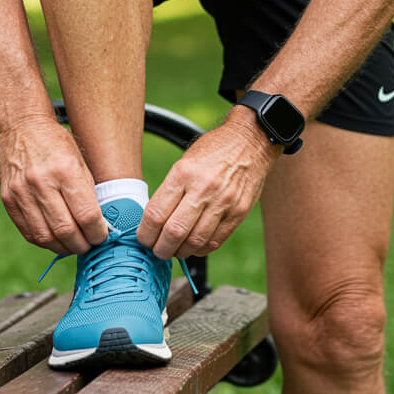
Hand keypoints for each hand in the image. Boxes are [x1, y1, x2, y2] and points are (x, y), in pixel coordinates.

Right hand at [0, 116, 107, 255]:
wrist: (21, 127)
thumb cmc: (56, 142)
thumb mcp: (80, 159)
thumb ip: (87, 192)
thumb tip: (100, 224)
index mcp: (65, 170)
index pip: (86, 215)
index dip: (98, 233)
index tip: (103, 236)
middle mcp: (41, 182)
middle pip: (66, 231)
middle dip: (82, 245)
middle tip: (90, 245)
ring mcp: (21, 192)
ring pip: (46, 237)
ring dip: (64, 248)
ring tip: (74, 245)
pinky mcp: (8, 200)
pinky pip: (28, 232)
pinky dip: (45, 241)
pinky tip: (55, 239)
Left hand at [137, 116, 277, 259]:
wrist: (249, 142)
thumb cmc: (212, 151)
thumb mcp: (184, 163)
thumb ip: (170, 192)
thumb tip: (154, 222)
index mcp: (183, 173)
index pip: (156, 214)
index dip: (145, 234)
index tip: (144, 239)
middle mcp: (203, 188)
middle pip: (174, 233)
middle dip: (161, 249)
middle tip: (157, 250)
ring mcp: (223, 202)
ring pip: (195, 242)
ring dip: (180, 252)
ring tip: (175, 250)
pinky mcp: (239, 212)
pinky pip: (215, 241)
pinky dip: (200, 250)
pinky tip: (194, 246)